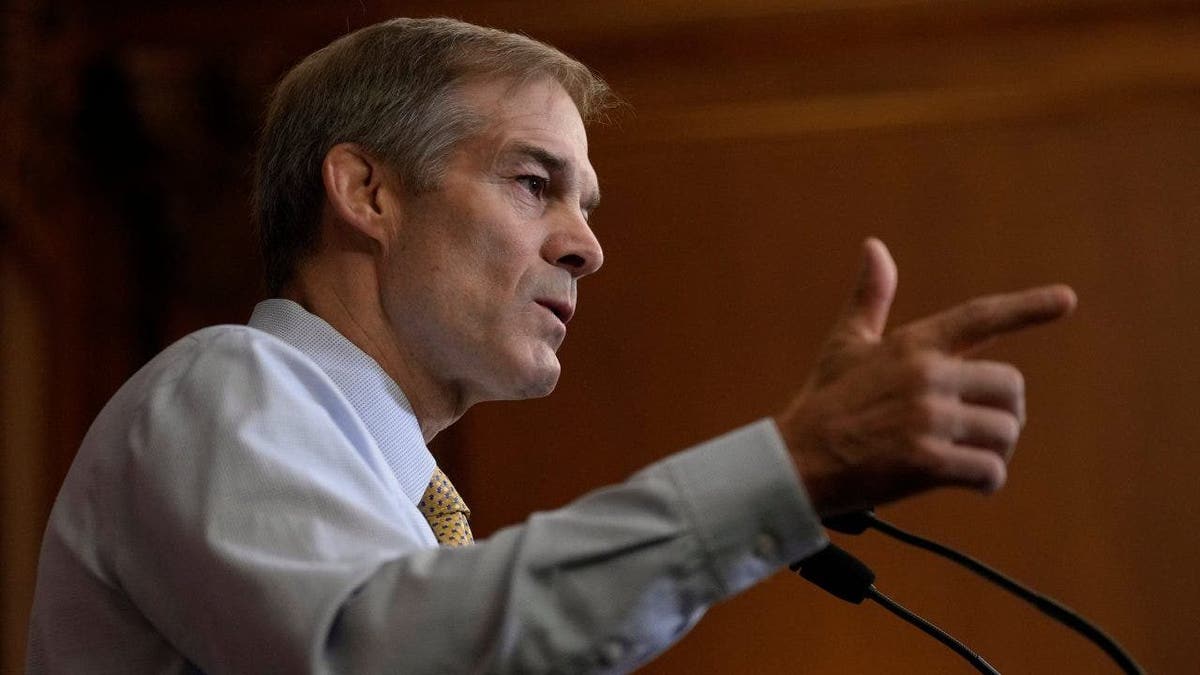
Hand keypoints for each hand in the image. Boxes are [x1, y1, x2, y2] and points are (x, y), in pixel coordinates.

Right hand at [775, 238, 1076, 516]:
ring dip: (996, 448)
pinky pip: (989, 471)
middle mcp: (927, 376)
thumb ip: (871, 296)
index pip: (979, 317)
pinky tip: (971, 482)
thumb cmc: (825, 401)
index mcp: (913, 344)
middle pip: (1009, 387)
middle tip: (982, 427)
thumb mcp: (846, 343)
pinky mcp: (928, 462)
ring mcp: (929, 420)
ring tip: (970, 455)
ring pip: (1005, 431)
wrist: (796, 460)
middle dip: (1005, 411)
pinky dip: (987, 480)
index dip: (1026, 308)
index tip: (1066, 300)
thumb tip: (874, 246)